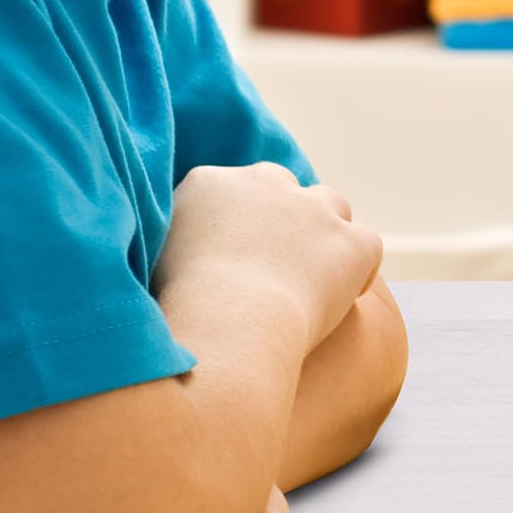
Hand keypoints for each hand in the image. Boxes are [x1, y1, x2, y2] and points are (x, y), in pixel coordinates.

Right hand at [152, 162, 381, 351]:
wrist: (224, 329)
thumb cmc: (172, 314)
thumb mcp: (146, 267)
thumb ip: (167, 245)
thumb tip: (172, 255)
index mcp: (208, 183)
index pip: (233, 188)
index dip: (238, 222)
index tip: (234, 254)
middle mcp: (265, 183)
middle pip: (282, 185)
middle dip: (281, 216)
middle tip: (271, 264)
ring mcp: (314, 209)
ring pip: (331, 205)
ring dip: (323, 234)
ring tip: (310, 278)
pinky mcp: (352, 241)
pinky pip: (366, 246)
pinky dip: (359, 269)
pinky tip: (347, 296)